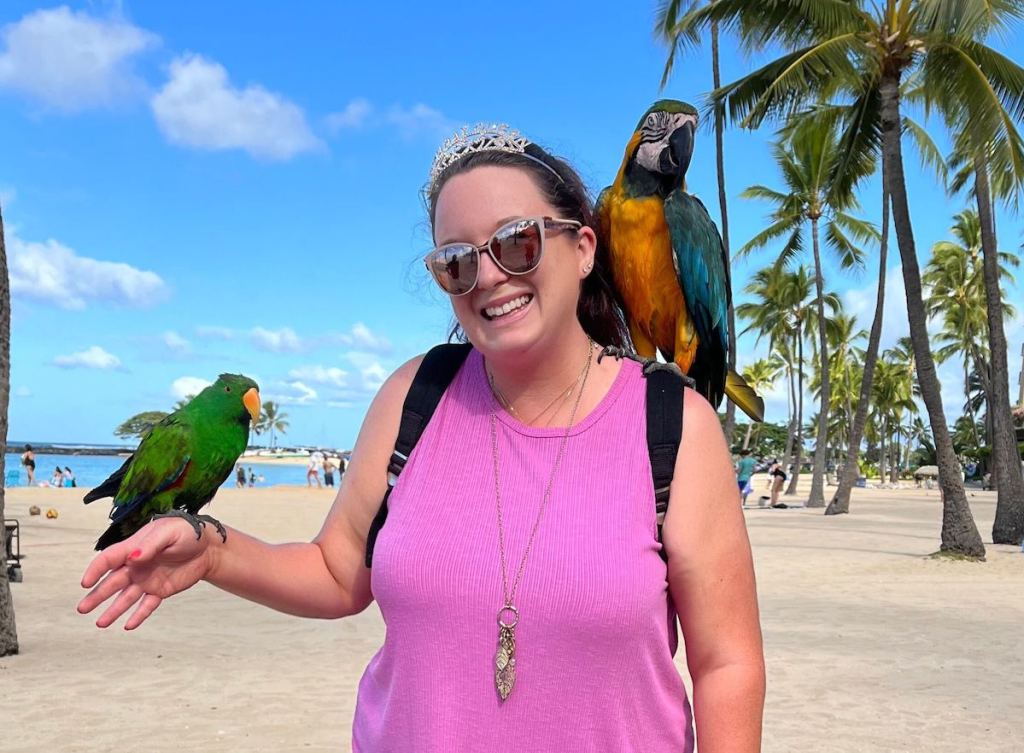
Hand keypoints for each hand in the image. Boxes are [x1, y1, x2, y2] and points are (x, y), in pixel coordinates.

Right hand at [77, 517, 217, 629]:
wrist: (209, 546)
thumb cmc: (187, 532)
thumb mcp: (169, 533)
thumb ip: (151, 545)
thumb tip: (134, 557)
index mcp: (134, 548)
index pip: (108, 559)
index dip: (95, 570)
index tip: (85, 583)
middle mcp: (136, 566)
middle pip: (112, 582)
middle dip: (96, 595)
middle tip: (82, 609)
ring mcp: (147, 580)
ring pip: (125, 598)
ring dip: (113, 610)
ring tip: (100, 623)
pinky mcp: (160, 590)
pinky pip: (147, 605)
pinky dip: (138, 615)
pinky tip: (128, 626)